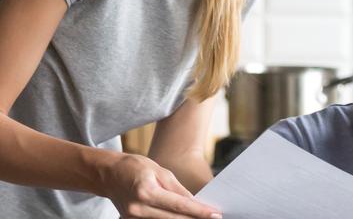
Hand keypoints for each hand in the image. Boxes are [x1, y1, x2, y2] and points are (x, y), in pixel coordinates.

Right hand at [100, 153, 221, 218]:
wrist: (108, 174)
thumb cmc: (134, 167)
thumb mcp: (159, 170)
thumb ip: (177, 189)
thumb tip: (194, 202)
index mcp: (147, 192)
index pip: (179, 205)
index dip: (199, 212)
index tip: (215, 214)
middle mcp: (138, 209)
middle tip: (214, 218)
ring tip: (199, 217)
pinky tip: (181, 217)